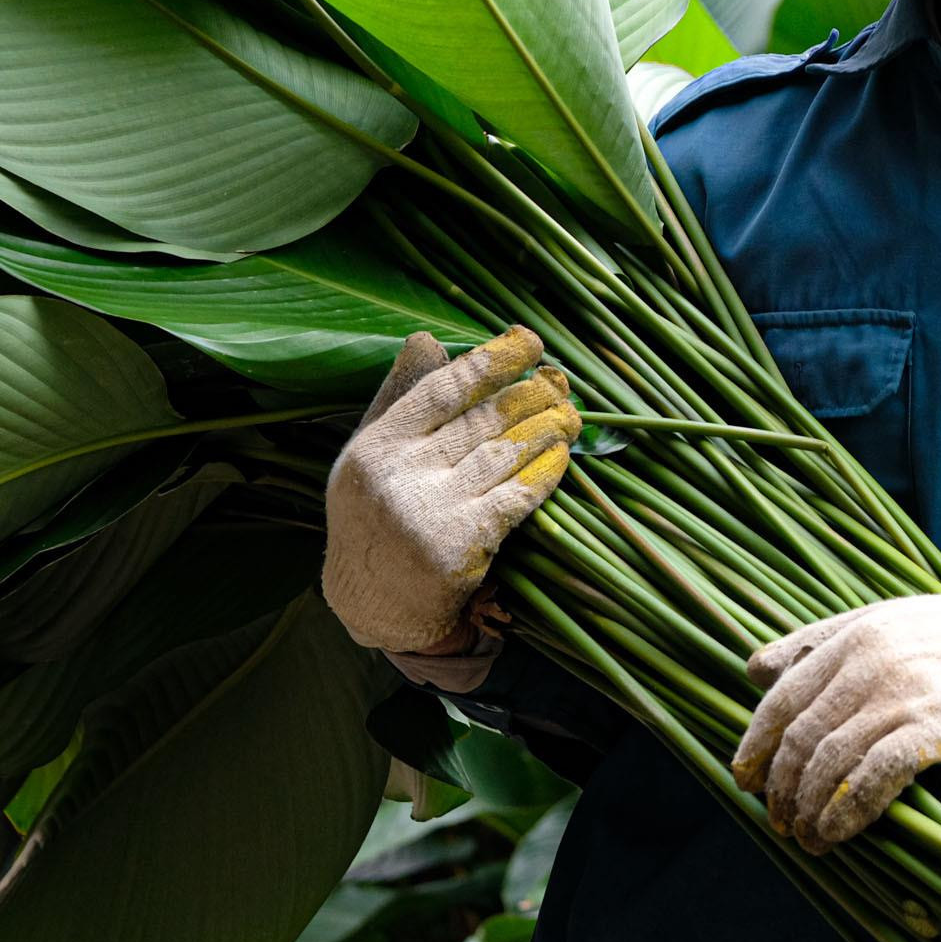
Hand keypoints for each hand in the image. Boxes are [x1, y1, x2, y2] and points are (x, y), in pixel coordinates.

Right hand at [320, 326, 578, 652]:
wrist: (372, 603)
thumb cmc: (375, 517)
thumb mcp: (370, 455)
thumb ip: (400, 398)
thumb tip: (426, 338)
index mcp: (377, 446)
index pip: (443, 389)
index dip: (491, 361)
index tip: (527, 342)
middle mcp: (400, 477)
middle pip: (480, 420)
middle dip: (529, 395)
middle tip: (560, 382)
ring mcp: (431, 513)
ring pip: (504, 454)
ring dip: (545, 430)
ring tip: (570, 416)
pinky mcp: (461, 546)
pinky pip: (516, 498)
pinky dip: (544, 474)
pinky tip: (562, 456)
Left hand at [730, 590, 940, 852]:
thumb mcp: (888, 621)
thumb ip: (819, 642)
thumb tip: (753, 669)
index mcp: (855, 635)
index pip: (782, 697)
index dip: (756, 745)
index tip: (744, 780)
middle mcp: (872, 661)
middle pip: (802, 738)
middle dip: (782, 788)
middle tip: (778, 822)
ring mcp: (904, 694)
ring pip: (831, 763)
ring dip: (809, 810)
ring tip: (804, 837)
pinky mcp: (936, 728)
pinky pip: (874, 779)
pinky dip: (846, 813)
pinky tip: (836, 835)